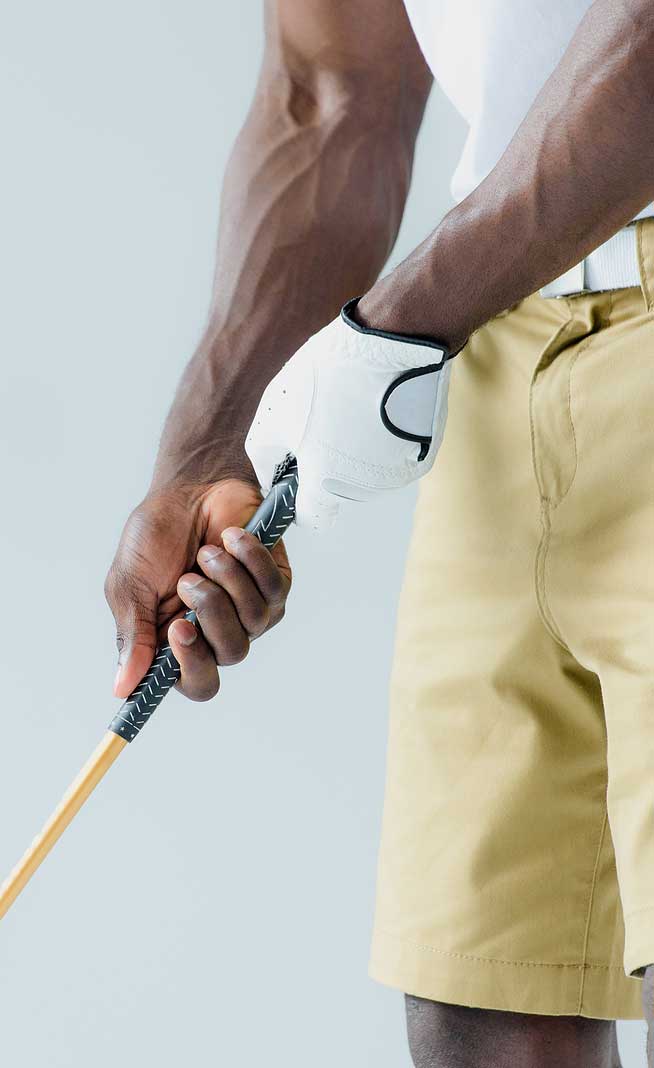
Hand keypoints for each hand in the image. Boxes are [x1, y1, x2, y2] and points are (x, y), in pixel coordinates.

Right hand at [105, 479, 290, 701]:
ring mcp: (251, 610)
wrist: (188, 487)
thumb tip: (123, 687)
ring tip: (207, 551)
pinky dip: (250, 558)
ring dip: (226, 579)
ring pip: (254, 621)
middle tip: (188, 578)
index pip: (198, 683)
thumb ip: (133, 636)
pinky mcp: (276, 583)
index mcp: (180, 643)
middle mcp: (219, 633)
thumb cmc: (156, 536)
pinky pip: (274, 588)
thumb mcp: (130, 585)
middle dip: (210, 611)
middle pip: (230, 655)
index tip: (179, 628)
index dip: (193, 666)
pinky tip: (232, 537)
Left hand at [245, 299, 454, 531]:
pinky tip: (379, 408)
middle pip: (338, 492)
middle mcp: (366, 488)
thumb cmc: (333, 374)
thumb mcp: (277, 409)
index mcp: (327, 482)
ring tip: (353, 408)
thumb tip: (268, 475)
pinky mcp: (423, 457)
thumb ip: (265, 453)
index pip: (310, 517)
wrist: (397, 341)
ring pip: (367, 475)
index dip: (299, 497)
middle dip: (328, 467)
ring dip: (357, 453)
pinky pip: (393, 459)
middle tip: (324, 423)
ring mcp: (398, 474)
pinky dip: (384, 442)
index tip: (297, 472)